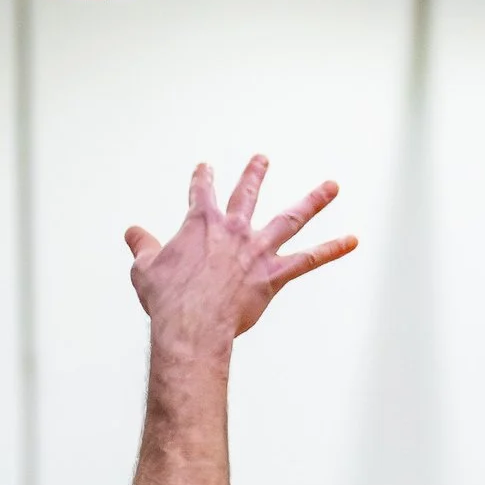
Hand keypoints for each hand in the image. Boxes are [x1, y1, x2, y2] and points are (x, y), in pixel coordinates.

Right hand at [124, 158, 355, 356]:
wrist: (191, 325)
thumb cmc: (167, 298)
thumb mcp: (145, 268)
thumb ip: (142, 247)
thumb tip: (132, 232)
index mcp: (200, 222)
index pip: (201, 191)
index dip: (201, 178)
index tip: (204, 168)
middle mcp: (233, 228)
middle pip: (247, 193)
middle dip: (254, 174)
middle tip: (262, 159)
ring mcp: (257, 249)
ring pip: (291, 218)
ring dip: (314, 200)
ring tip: (332, 186)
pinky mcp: (273, 274)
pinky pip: (309, 260)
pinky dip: (332, 249)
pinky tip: (353, 240)